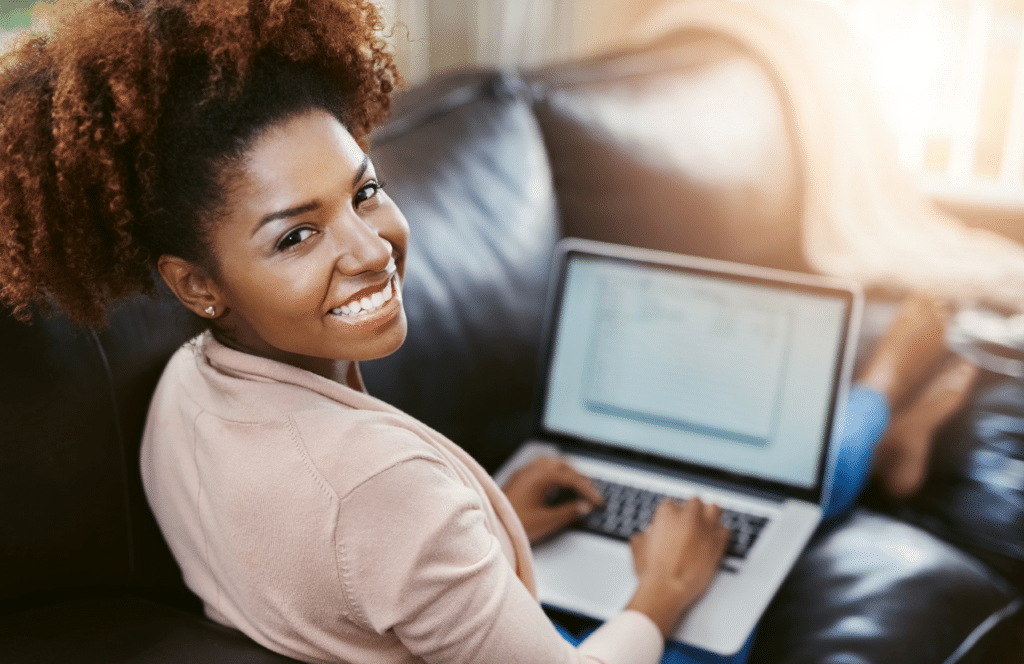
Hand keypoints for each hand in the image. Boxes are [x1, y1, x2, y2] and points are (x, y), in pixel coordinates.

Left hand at [502, 456, 602, 542]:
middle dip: (581, 477)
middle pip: (564, 465)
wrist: (489, 525)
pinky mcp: (520, 476)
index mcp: (540, 477)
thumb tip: (584, 507)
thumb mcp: (545, 521)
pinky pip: (543, 465)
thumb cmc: (513, 523)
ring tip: (580, 483)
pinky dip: (557, 470)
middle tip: (592, 491)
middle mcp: (532, 469)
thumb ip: (567, 512)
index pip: (571, 478)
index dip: (588, 489)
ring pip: (553, 462)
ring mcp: (525, 471)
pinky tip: (558, 480)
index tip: (598, 501)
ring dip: (569, 471)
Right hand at [626, 497, 729, 636]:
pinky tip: (713, 539)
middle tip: (689, 524)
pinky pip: (725, 529)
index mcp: (667, 512)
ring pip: (714, 509)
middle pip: (695, 502)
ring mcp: (705, 528)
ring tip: (706, 524)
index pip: (672, 504)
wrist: (667, 589)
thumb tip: (649, 533)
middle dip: (692, 511)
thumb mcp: (638, 547)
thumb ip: (645, 534)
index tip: (671, 526)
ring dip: (710, 515)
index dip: (671, 517)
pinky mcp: (718, 542)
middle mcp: (688, 516)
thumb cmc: (652, 571)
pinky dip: (720, 533)